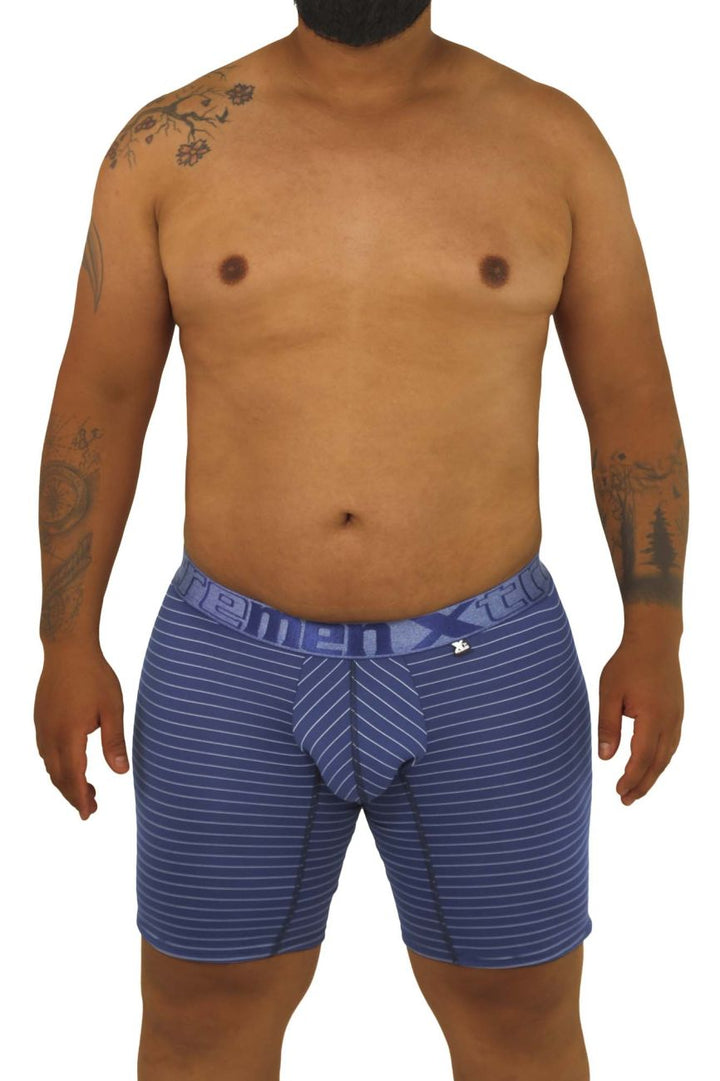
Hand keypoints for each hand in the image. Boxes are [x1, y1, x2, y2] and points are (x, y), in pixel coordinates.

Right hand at [34, 645, 126, 819]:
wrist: (68, 650)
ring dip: (66, 781)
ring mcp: (42, 728)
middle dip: (74, 795)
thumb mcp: (112, 708)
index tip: (89, 815)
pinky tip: (71, 764)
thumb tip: (121, 772)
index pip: (74, 777)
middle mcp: (50, 736)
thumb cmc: (94, 676)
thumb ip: (114, 741)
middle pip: (59, 777)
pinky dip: (57, 766)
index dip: (81, 799)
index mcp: (69, 735)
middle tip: (92, 807)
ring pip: (50, 766)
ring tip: (87, 789)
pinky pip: (46, 752)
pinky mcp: (40, 720)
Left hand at [597, 632, 682, 804]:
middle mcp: (670, 722)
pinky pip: (671, 744)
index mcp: (652, 717)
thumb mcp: (609, 693)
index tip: (618, 792)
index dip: (631, 778)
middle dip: (642, 784)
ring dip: (652, 775)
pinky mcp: (677, 713)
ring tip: (635, 789)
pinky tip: (650, 765)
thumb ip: (608, 726)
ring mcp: (677, 718)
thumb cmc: (628, 664)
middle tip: (625, 801)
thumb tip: (604, 758)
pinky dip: (660, 760)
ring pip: (667, 756)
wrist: (655, 641)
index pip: (642, 758)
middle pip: (658, 763)